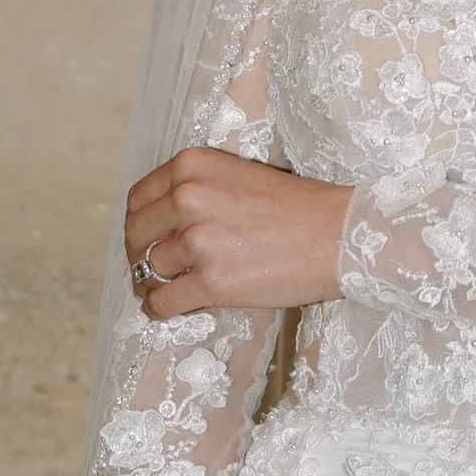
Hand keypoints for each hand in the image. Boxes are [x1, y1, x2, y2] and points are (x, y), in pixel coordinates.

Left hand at [125, 146, 351, 320]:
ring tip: (162, 290)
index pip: (140, 197)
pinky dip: (157, 309)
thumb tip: (162, 222)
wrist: (338, 235)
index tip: (144, 238)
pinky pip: (163, 302)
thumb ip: (198, 189)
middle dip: (138, 254)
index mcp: (193, 166)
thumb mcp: (239, 176)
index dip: (138, 222)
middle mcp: (188, 197)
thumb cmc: (298, 207)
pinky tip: (162, 310)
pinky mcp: (211, 282)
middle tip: (147, 268)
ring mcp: (198, 241)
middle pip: (137, 234)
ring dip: (152, 283)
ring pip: (150, 269)